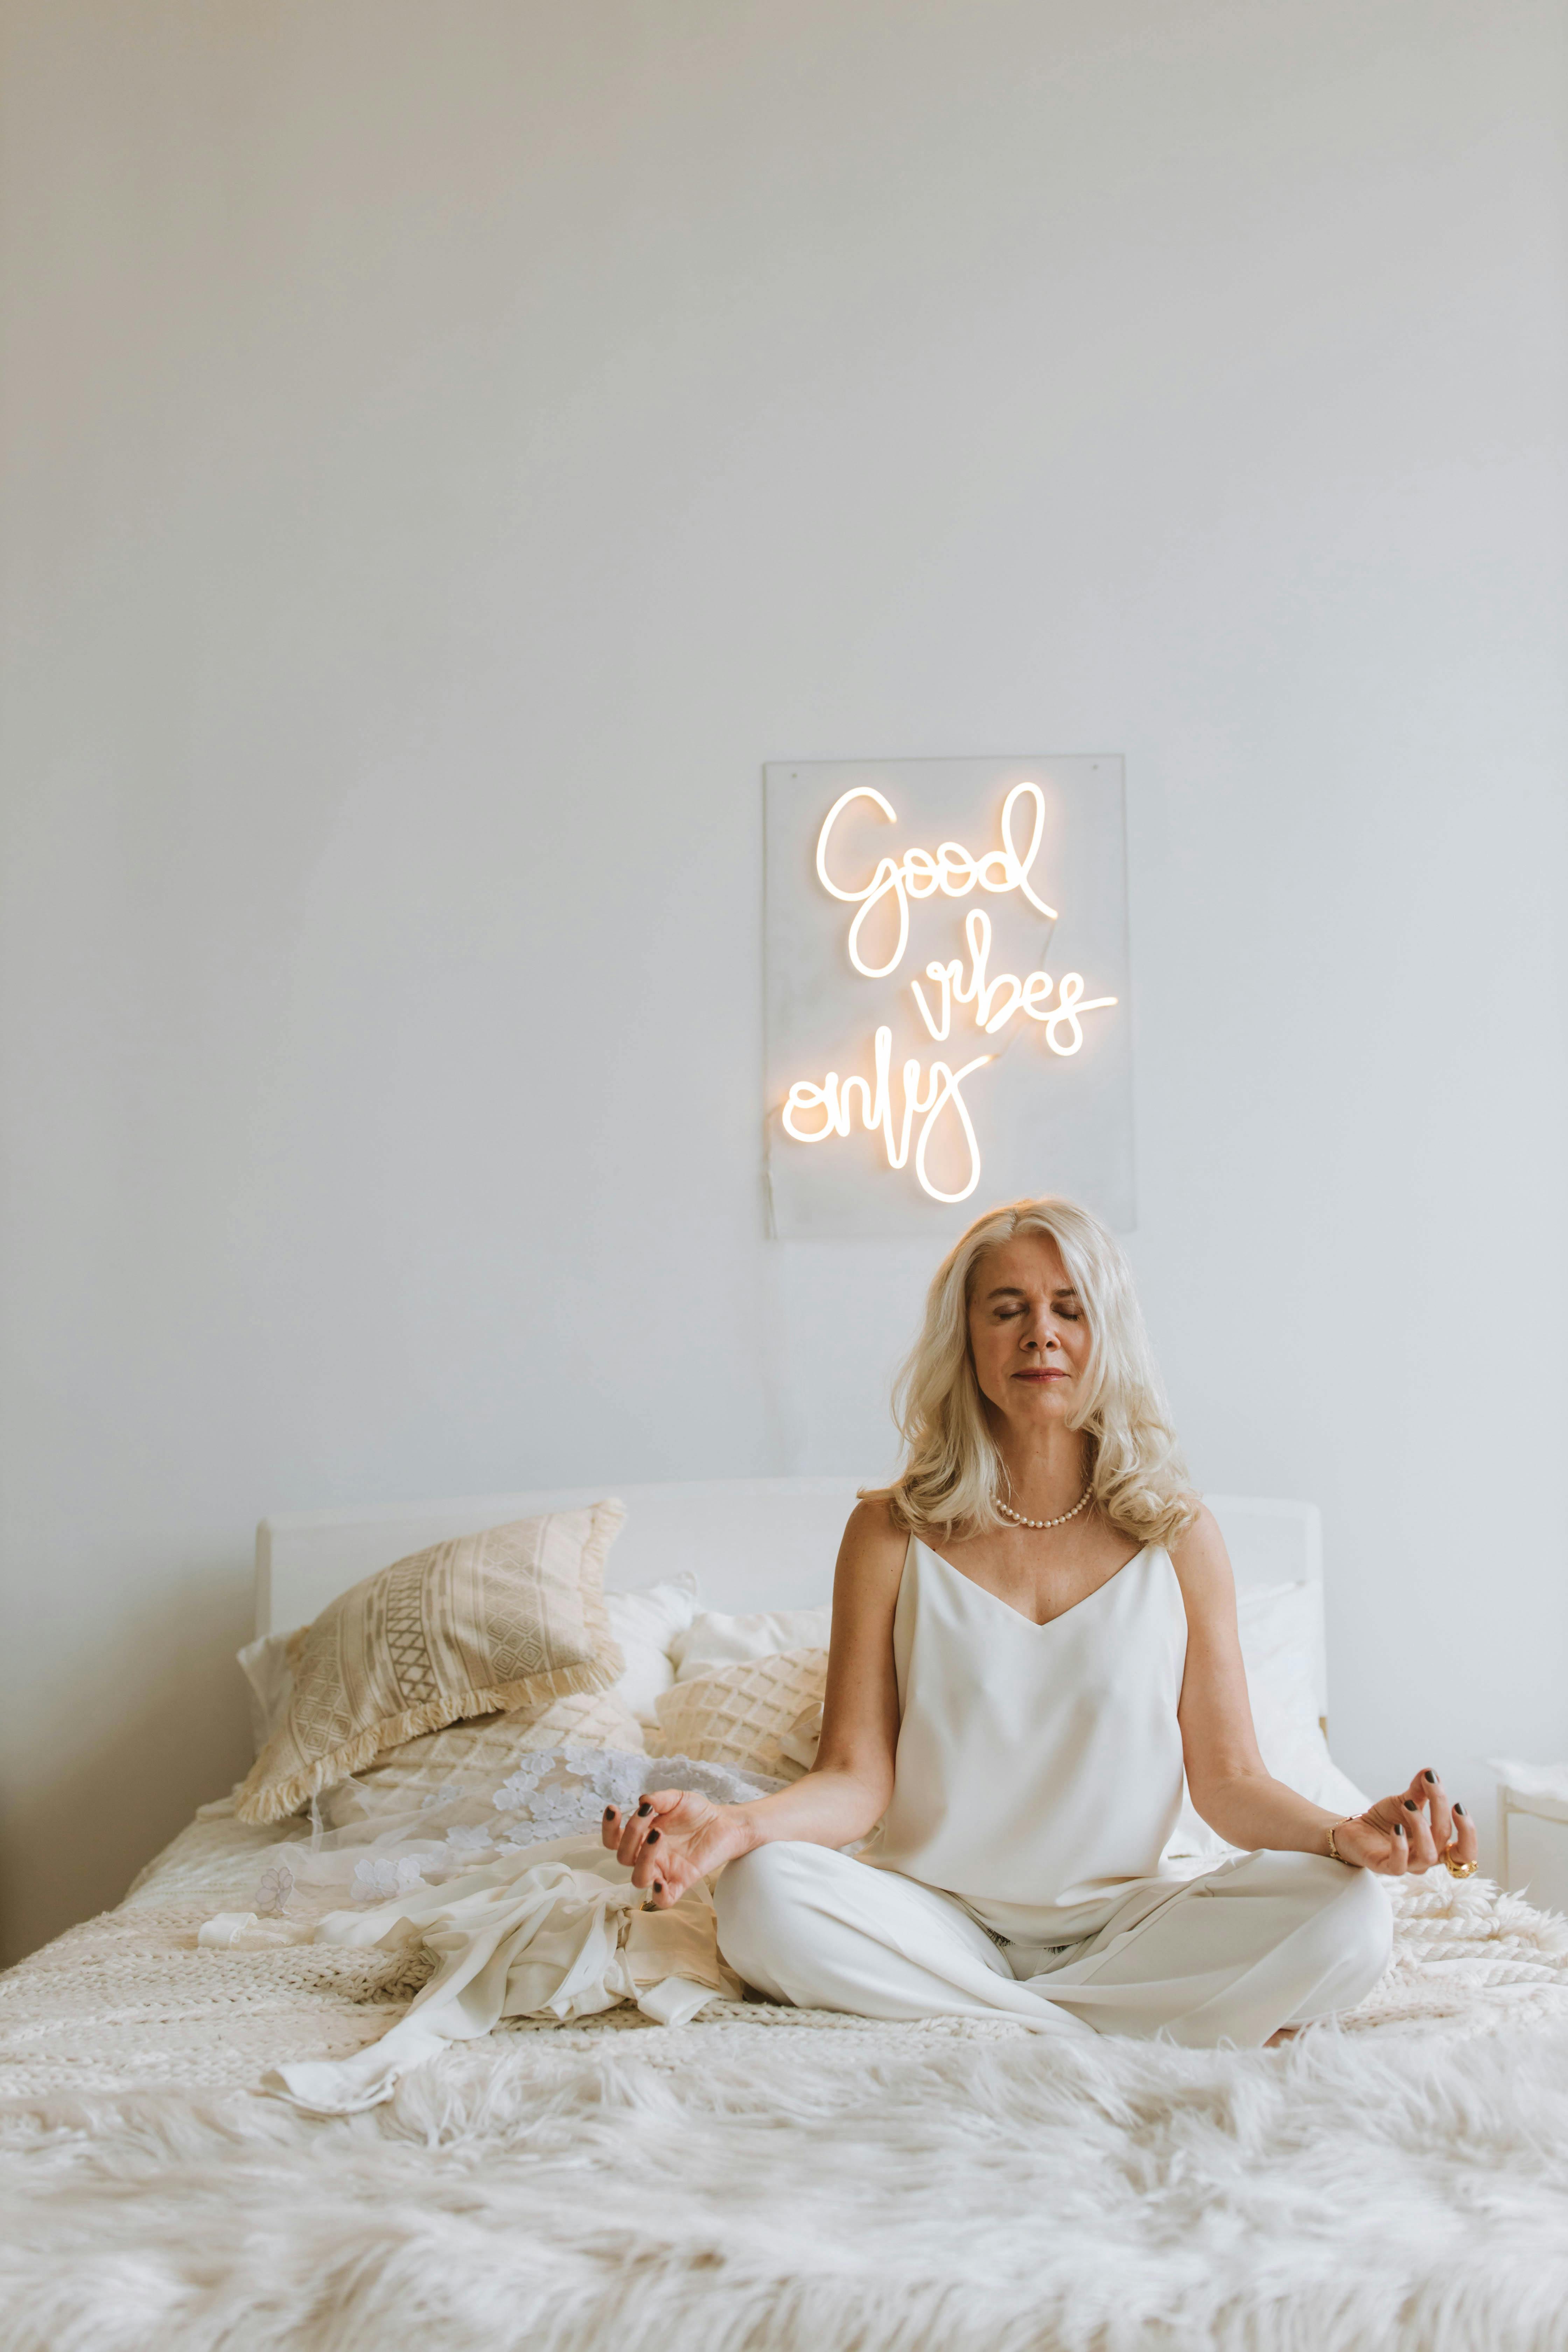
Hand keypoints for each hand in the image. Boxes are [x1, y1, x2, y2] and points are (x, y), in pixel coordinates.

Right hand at [601, 1789, 753, 1907]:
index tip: (614, 1809)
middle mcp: (649, 1856)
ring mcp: (664, 1870)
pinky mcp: (682, 1882)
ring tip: (658, 1833)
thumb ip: (659, 1798)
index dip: (608, 1828)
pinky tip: (660, 1881)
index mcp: (642, 1837)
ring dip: (643, 1857)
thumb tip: (642, 1801)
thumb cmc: (697, 1812)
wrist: (725, 1822)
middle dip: (630, 1834)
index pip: (614, 1840)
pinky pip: (663, 1899)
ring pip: (638, 1878)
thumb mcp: (677, 1798)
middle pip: (624, 1857)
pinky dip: (658, 1894)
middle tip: (647, 1814)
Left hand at [1330, 1768, 1477, 1875]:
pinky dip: (1400, 1845)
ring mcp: (1407, 1865)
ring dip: (1421, 1827)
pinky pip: (1399, 1865)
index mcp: (1436, 1845)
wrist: (1356, 1829)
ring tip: (1408, 1805)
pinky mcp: (1385, 1867)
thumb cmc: (1386, 1819)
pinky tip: (1395, 1827)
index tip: (1459, 1805)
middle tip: (1446, 1800)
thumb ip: (1420, 1791)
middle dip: (1448, 1821)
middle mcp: (1425, 1858)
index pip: (1465, 1852)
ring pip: (1427, 1855)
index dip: (1469, 1833)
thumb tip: (1431, 1772)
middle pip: (1448, 1848)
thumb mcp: (1405, 1801)